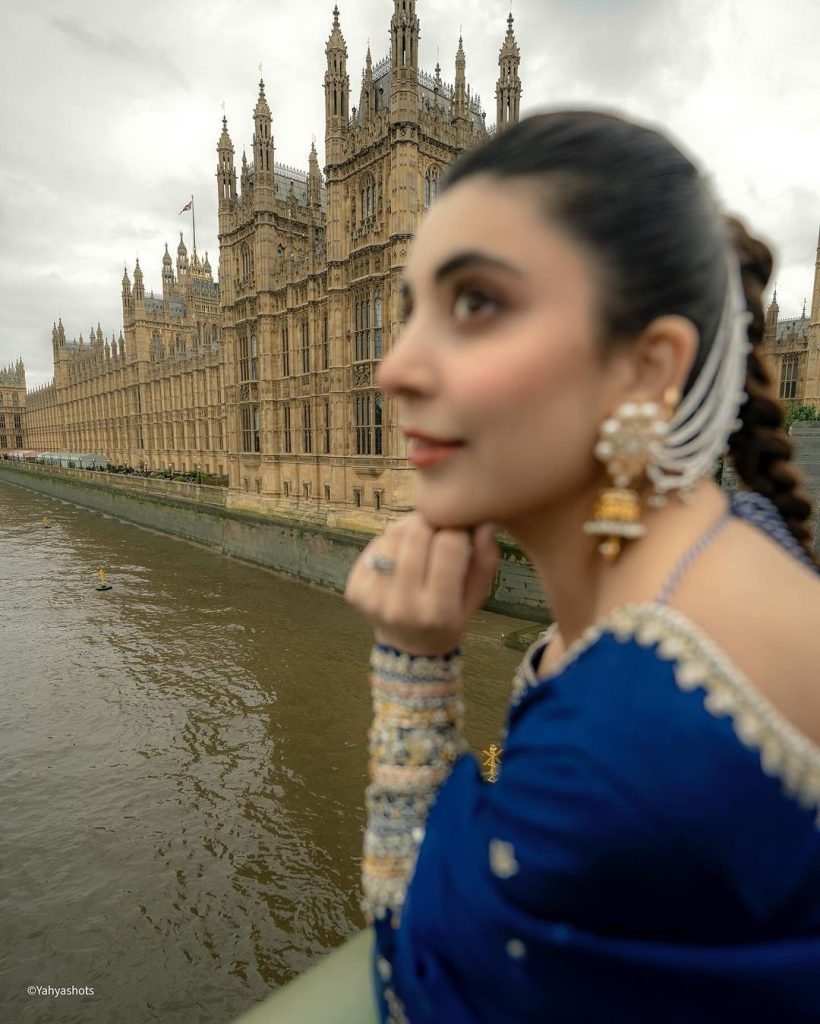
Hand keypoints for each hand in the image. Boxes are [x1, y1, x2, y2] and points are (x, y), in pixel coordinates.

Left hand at [344, 512, 499, 656]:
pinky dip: (390, 542)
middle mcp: (403, 607)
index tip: (460, 532)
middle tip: (438, 528)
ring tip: (420, 540)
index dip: (457, 530)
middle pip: (416, 534)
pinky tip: (400, 555)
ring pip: (392, 535)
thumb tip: (483, 525)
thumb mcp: (475, 598)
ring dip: (409, 528)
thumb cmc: (449, 619)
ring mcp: (373, 599)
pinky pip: (374, 545)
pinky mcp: (354, 590)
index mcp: (438, 612)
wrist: (409, 649)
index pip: (449, 546)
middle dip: (431, 522)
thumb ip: (485, 562)